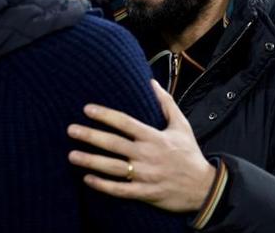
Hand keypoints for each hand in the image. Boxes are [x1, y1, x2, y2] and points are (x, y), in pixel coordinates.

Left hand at [67, 79, 216, 211]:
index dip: (105, 115)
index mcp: (154, 137)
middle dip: (91, 136)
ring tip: (71, 155)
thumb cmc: (189, 153)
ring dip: (91, 161)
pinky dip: (103, 186)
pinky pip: (120, 190)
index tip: (87, 109)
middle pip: (114, 144)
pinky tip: (87, 179)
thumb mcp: (181, 125)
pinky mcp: (145, 193)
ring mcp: (145, 175)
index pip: (125, 122)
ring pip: (113, 167)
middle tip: (71, 130)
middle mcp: (147, 155)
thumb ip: (166, 103)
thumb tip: (152, 82)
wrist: (203, 187)